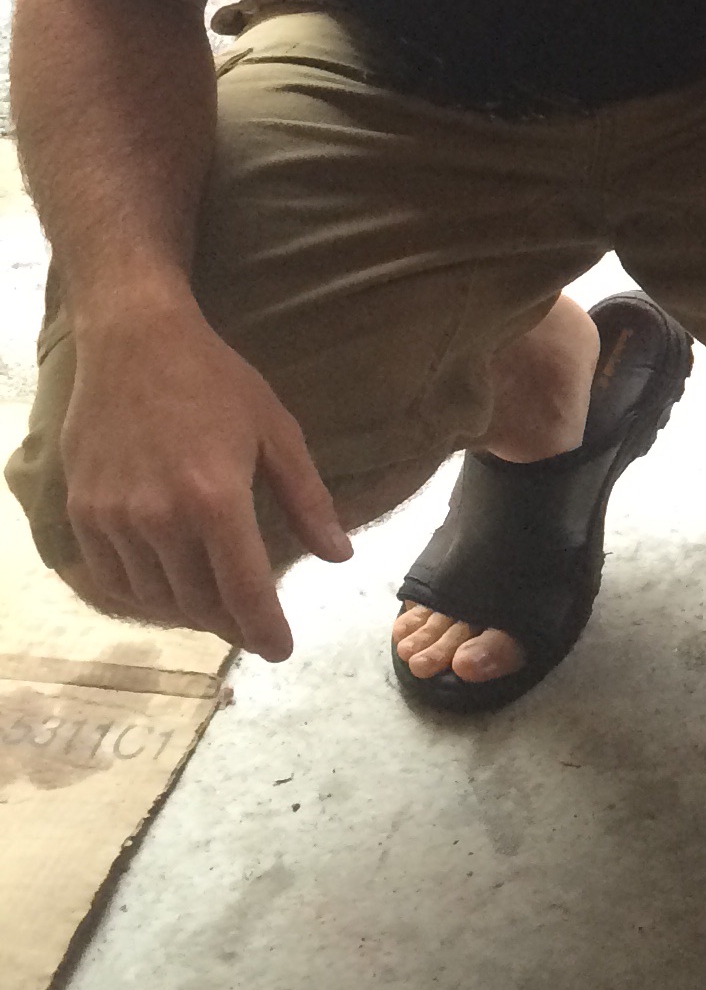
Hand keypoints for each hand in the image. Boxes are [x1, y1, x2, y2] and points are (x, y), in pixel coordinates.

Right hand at [58, 302, 349, 658]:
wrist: (133, 340)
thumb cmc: (215, 380)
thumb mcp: (277, 431)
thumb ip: (308, 499)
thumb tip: (339, 555)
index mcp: (215, 499)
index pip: (244, 590)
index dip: (265, 629)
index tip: (281, 649)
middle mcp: (159, 518)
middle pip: (199, 603)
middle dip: (231, 624)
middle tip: (252, 627)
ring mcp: (114, 519)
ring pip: (156, 598)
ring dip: (190, 613)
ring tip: (215, 607)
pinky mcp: (82, 513)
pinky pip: (114, 579)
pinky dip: (144, 596)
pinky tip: (167, 588)